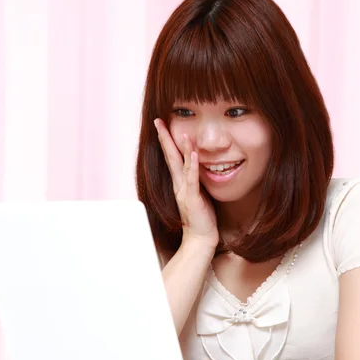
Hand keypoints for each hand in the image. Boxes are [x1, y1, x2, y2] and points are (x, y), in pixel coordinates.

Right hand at [154, 118, 218, 249]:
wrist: (200, 238)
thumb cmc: (200, 216)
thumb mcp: (196, 193)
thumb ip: (194, 179)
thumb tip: (196, 164)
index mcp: (179, 182)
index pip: (171, 157)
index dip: (166, 140)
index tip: (161, 125)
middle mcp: (179, 184)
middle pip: (170, 157)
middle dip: (165, 138)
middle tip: (158, 121)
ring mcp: (185, 191)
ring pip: (182, 165)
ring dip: (182, 148)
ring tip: (181, 132)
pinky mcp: (193, 198)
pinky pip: (192, 179)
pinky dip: (193, 165)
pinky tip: (194, 153)